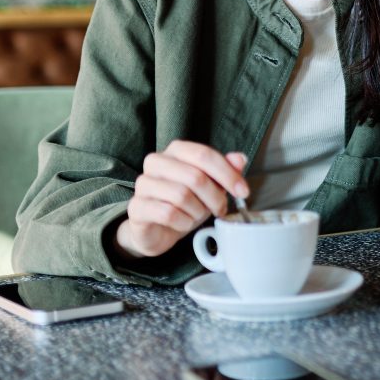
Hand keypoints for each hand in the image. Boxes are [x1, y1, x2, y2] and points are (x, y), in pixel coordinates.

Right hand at [113, 142, 248, 260]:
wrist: (158, 229)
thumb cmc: (186, 203)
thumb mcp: (210, 186)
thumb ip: (225, 171)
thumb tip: (240, 159)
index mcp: (176, 150)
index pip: (204, 155)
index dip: (228, 174)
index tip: (243, 191)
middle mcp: (156, 162)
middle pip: (194, 176)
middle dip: (215, 197)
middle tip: (220, 209)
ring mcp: (143, 184)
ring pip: (181, 196)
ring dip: (198, 211)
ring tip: (198, 215)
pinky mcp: (136, 207)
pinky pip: (167, 214)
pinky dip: (183, 222)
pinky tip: (184, 223)